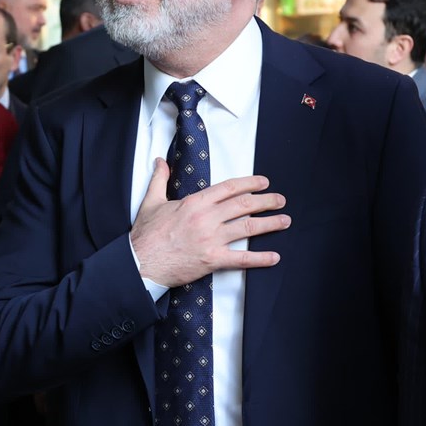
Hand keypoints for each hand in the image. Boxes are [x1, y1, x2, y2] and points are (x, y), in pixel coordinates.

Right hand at [128, 160, 288, 287]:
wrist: (140, 263)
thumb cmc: (146, 235)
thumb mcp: (151, 202)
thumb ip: (160, 179)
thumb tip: (160, 162)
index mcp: (194, 202)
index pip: (229, 188)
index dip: (250, 183)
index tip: (262, 183)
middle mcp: (206, 218)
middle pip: (244, 205)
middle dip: (266, 201)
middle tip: (280, 200)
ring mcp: (211, 239)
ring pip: (247, 227)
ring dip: (270, 223)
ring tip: (284, 220)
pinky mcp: (211, 260)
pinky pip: (241, 259)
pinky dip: (260, 258)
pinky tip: (274, 256)